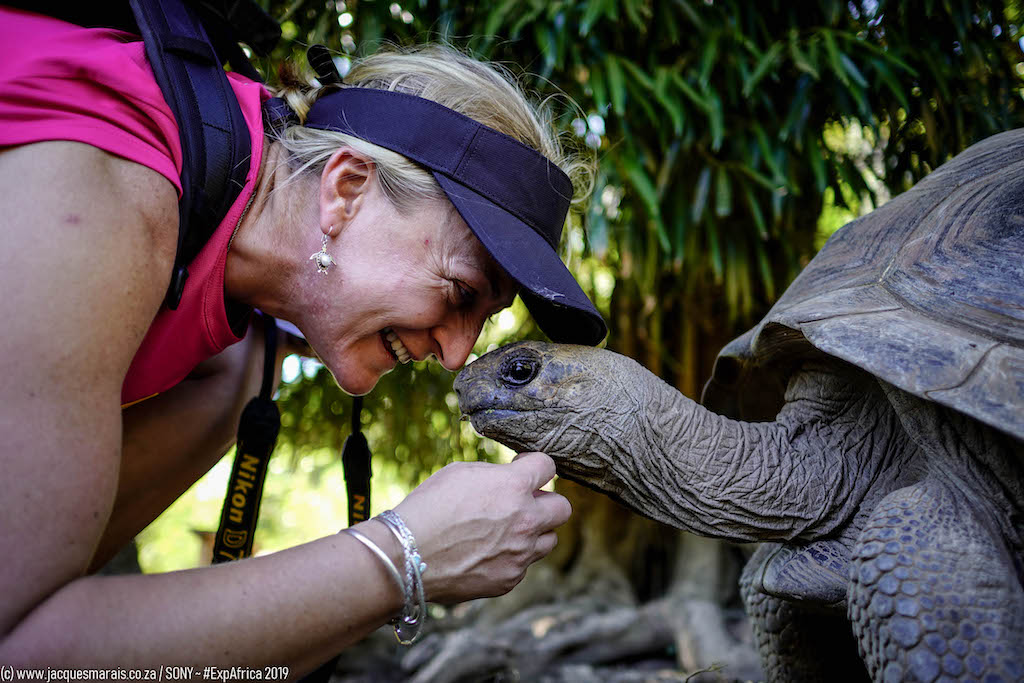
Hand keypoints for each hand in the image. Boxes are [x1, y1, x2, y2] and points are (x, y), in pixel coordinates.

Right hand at [393, 452, 570, 602]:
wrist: (407, 555)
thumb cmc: (429, 507)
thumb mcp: (461, 473)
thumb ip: (496, 475)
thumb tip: (512, 477)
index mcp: (514, 487)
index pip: (548, 466)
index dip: (535, 466)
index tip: (523, 469)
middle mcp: (525, 521)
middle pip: (562, 508)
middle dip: (545, 502)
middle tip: (522, 503)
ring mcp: (520, 554)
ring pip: (549, 540)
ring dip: (534, 532)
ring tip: (505, 530)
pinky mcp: (509, 579)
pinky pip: (524, 565)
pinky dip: (511, 557)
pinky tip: (485, 553)